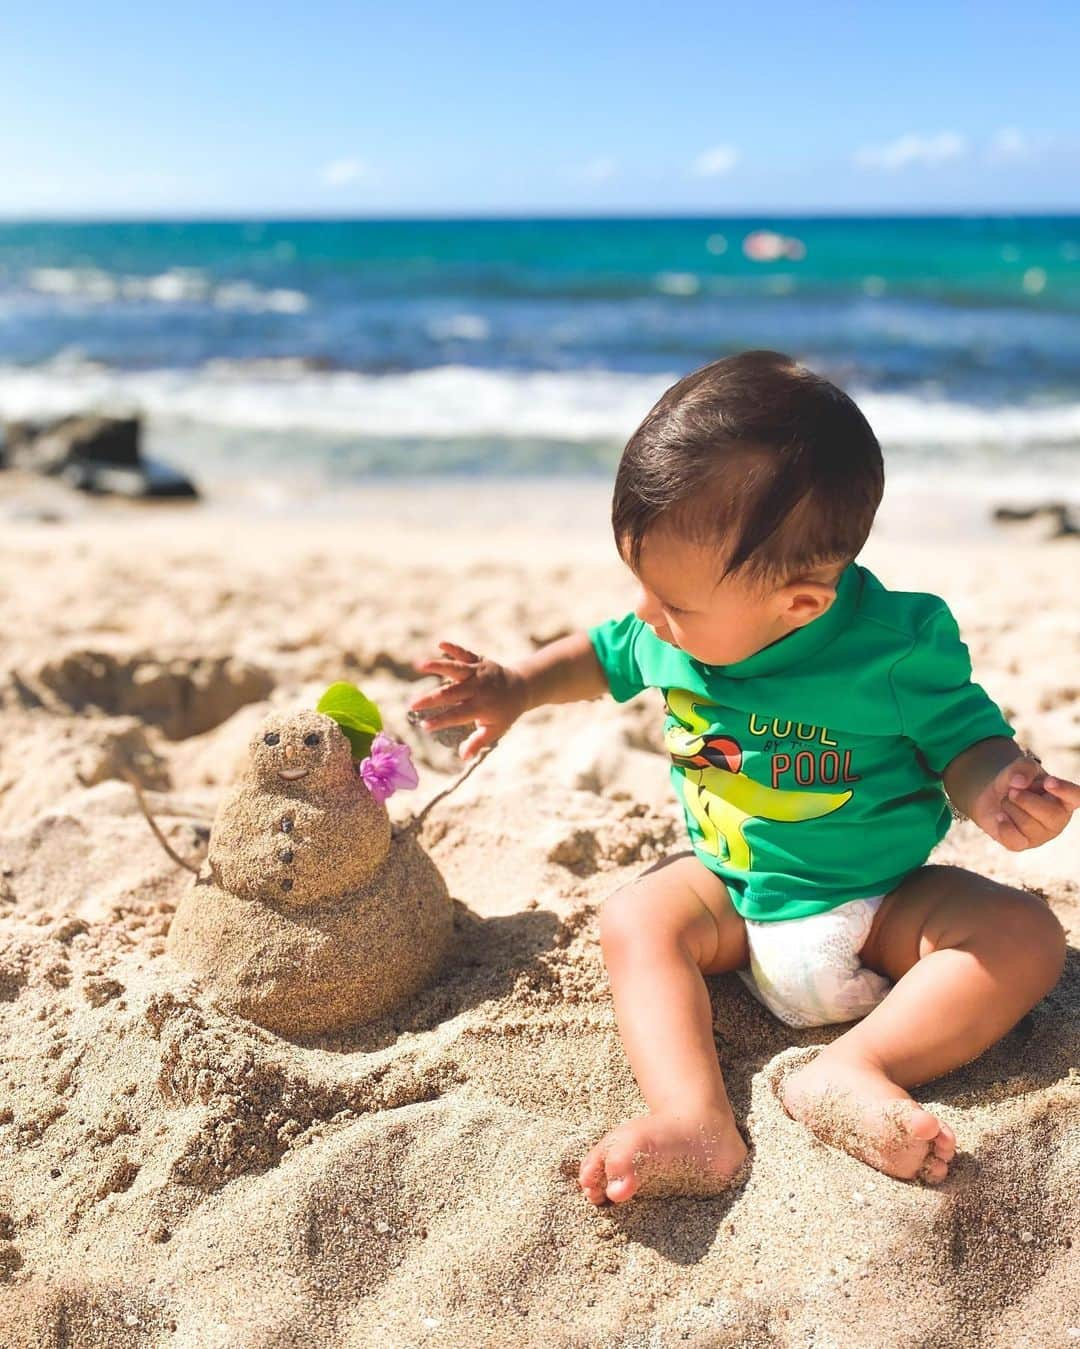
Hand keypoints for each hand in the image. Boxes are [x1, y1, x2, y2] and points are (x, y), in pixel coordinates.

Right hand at [408, 641, 527, 760]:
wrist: (522, 687)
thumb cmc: (505, 712)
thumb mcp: (495, 730)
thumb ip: (478, 743)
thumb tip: (462, 758)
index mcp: (481, 707)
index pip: (457, 715)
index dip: (440, 721)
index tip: (424, 726)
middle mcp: (478, 688)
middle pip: (450, 693)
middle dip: (430, 699)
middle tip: (411, 704)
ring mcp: (478, 673)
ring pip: (456, 669)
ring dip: (438, 666)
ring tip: (419, 665)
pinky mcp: (479, 661)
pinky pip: (465, 653)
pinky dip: (454, 648)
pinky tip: (440, 644)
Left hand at [971, 754, 1079, 851]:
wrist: (993, 797)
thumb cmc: (1017, 782)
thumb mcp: (1021, 767)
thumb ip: (1023, 768)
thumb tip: (1019, 783)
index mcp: (1064, 799)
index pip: (1076, 797)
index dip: (1065, 790)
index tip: (1048, 782)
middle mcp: (1057, 819)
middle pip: (1050, 814)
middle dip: (1025, 799)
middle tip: (1012, 791)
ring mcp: (1040, 835)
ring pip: (1027, 824)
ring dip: (1010, 807)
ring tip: (1007, 802)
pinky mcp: (1021, 844)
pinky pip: (1013, 839)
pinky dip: (1003, 824)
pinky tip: (1000, 816)